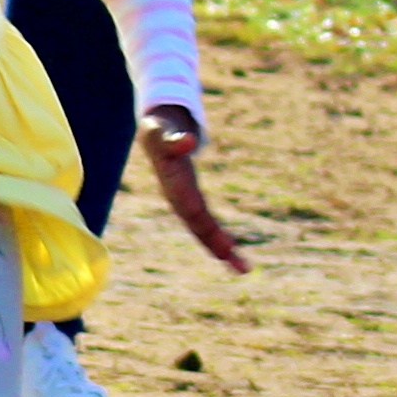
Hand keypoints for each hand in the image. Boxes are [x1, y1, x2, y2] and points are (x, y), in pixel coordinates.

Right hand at [137, 106, 249, 271]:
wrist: (155, 130)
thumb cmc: (159, 128)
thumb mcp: (160, 129)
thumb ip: (172, 138)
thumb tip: (189, 141)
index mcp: (173, 184)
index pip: (193, 211)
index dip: (209, 228)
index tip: (227, 246)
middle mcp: (178, 197)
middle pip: (199, 226)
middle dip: (218, 246)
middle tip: (242, 268)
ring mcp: (184, 200)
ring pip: (202, 229)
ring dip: (221, 248)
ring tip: (242, 268)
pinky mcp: (191, 200)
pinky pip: (205, 222)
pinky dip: (218, 238)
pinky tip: (232, 252)